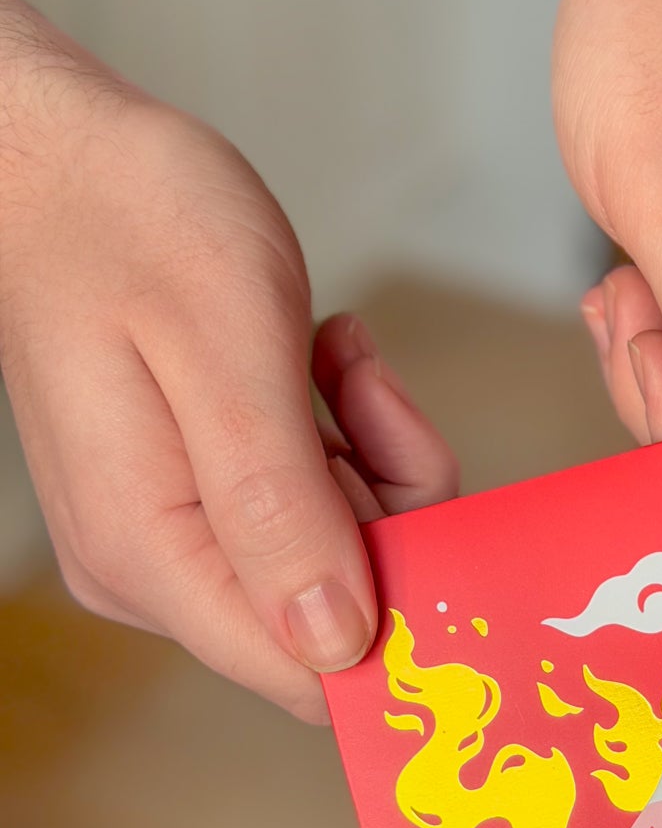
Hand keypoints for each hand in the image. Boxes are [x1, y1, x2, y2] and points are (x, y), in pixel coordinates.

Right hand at [0, 0, 457, 720]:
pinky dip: (344, 438)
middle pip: (340, 617)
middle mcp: (154, 570)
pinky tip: (321, 361)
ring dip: (370, 459)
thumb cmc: (132, 218)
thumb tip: (336, 642)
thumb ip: (280, 508)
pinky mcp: (197, 499)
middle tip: (368, 391)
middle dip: (390, 512)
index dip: (401, 621)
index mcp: (152, 552)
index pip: (308, 675)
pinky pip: (313, 507)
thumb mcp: (227, 352)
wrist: (60, 152)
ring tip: (336, 360)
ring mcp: (173, 536)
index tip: (436, 519)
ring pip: (340, 555)